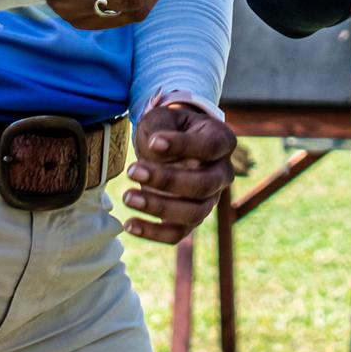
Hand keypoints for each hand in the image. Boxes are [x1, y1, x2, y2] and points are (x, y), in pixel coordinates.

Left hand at [123, 95, 237, 243]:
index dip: (183, 146)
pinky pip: (178, 233)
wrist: (167, 144)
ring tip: (128, 196)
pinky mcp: (192, 218)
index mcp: (222, 141)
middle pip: (204, 185)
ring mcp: (210, 198)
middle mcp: (223, 173)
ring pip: (193, 213)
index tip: (153, 142)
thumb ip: (162, 129)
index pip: (210, 147)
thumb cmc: (168, 128)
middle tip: (132, 171)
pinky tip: (130, 224)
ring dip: (159, 208)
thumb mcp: (164, 118)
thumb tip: (156, 147)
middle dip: (167, 181)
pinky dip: (154, 233)